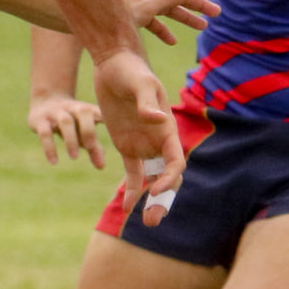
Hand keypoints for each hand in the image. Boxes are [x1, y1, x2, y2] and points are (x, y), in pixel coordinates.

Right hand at [28, 93, 106, 168]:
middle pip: (83, 112)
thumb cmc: (71, 120)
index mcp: (86, 109)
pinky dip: (50, 147)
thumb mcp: (82, 131)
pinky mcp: (39, 120)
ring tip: (75, 157)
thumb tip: (102, 167)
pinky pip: (45, 133)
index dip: (107, 119)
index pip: (99, 111)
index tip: (116, 130)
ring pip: (65, 121)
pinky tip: (54, 162)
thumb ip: (93, 147)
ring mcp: (55, 112)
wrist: (44, 101)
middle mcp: (72, 108)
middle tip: (91, 147)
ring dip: (71, 139)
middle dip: (89, 130)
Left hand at [92, 50, 182, 220]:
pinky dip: (131, 191)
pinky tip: (126, 208)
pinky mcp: (127, 148)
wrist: (113, 65)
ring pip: (153, 180)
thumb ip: (147, 102)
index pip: (175, 163)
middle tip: (154, 221)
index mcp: (168, 130)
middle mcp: (159, 142)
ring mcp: (144, 146)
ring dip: (152, 201)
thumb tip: (157, 118)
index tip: (155, 190)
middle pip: (168, 178)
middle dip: (164, 200)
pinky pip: (133, 174)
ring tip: (147, 223)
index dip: (169, 179)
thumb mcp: (140, 83)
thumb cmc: (131, 71)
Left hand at [122, 0, 220, 45]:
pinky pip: (153, 24)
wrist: (86, 22)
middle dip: (199, 4)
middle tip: (217, 13)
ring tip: (203, 27)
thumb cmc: (113, 14)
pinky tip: (172, 42)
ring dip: (186, 18)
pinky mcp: (132, 19)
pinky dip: (164, 31)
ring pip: (168, 11)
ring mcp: (140, 8)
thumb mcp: (146, 7)